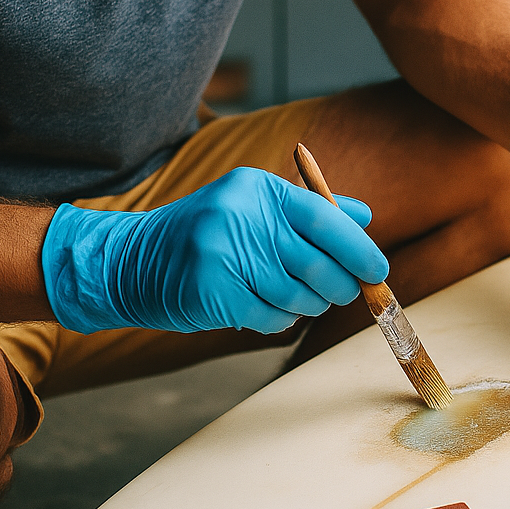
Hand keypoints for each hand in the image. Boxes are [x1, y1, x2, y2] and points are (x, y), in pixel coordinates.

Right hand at [41, 167, 388, 333]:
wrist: (132, 261)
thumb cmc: (205, 233)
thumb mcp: (253, 206)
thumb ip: (311, 211)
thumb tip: (365, 217)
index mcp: (256, 189)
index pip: (324, 218)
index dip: (359, 249)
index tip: (377, 270)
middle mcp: (240, 216)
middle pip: (319, 264)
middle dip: (341, 286)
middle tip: (343, 291)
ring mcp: (223, 255)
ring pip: (299, 297)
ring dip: (308, 305)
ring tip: (295, 297)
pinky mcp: (213, 293)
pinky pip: (272, 318)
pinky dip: (279, 319)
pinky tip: (265, 307)